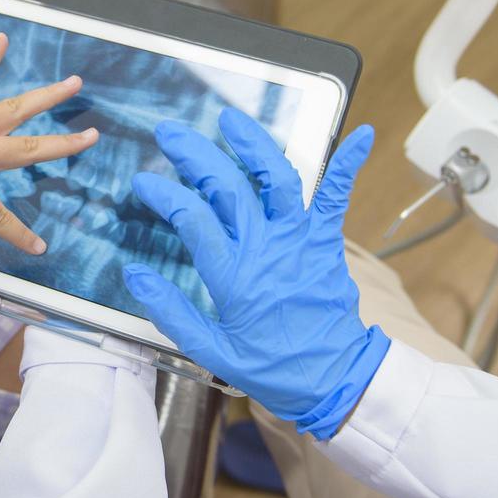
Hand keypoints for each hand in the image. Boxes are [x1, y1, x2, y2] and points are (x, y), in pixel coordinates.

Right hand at [121, 109, 389, 438]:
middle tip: (170, 132)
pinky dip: (349, 165)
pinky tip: (361, 135)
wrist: (333, 378)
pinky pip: (337, 197)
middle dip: (195, 154)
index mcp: (234, 275)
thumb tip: (135, 275)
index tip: (143, 182)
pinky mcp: (325, 241)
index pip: (192, 218)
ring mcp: (299, 240)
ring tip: (230, 119)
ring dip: (253, 144)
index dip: (164, 194)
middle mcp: (266, 248)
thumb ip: (172, 312)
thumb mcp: (211, 351)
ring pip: (276, 178)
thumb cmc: (272, 367)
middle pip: (227, 187)